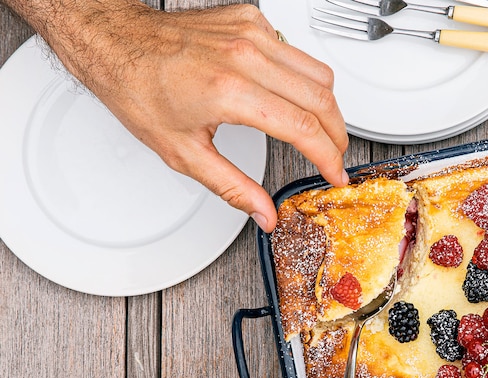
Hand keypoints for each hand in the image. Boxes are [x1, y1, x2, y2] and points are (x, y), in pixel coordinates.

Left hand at [15, 0, 349, 231]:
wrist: (116, 42)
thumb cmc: (140, 89)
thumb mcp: (184, 153)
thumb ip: (233, 188)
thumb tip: (264, 213)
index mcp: (229, 91)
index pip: (302, 127)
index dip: (328, 157)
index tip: (334, 173)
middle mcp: (245, 56)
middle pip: (321, 98)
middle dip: (337, 135)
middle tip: (334, 157)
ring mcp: (250, 33)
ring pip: (318, 72)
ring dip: (327, 107)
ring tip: (321, 130)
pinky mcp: (251, 20)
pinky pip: (296, 51)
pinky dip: (304, 78)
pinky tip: (292, 95)